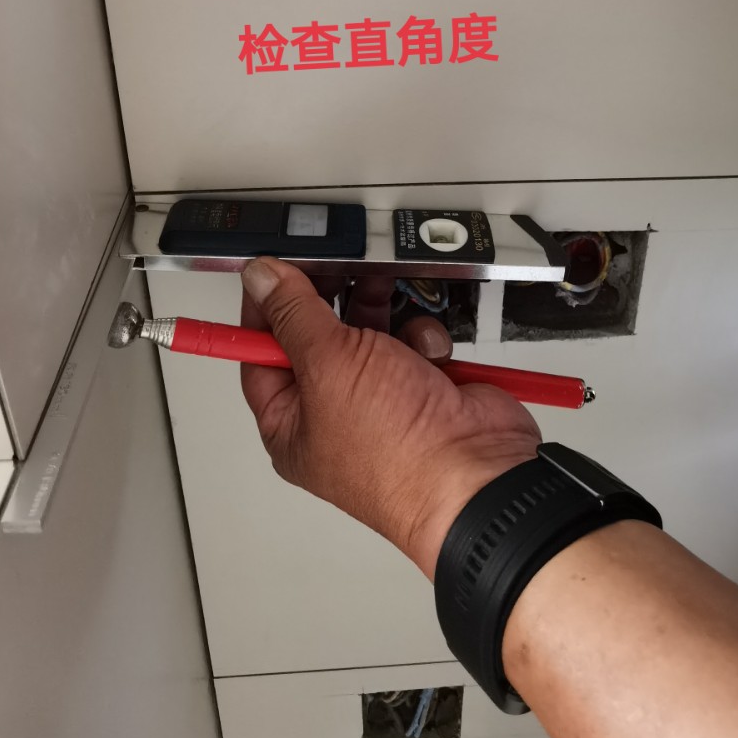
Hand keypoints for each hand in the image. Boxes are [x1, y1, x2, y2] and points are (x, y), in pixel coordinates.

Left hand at [239, 258, 540, 577]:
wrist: (476, 472)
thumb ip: (293, 315)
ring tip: (387, 300)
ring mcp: (382, 398)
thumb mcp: (327, 365)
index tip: (272, 270)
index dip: (265, 309)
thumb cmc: (396, 451)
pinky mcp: (424, 384)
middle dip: (331, 301)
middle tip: (336, 266)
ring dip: (381, 314)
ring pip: (369, 329)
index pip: (262, 353)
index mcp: (292, 421)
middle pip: (318, 335)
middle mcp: (334, 411)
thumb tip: (261, 280)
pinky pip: (412, 339)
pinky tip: (428, 352)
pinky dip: (422, 337)